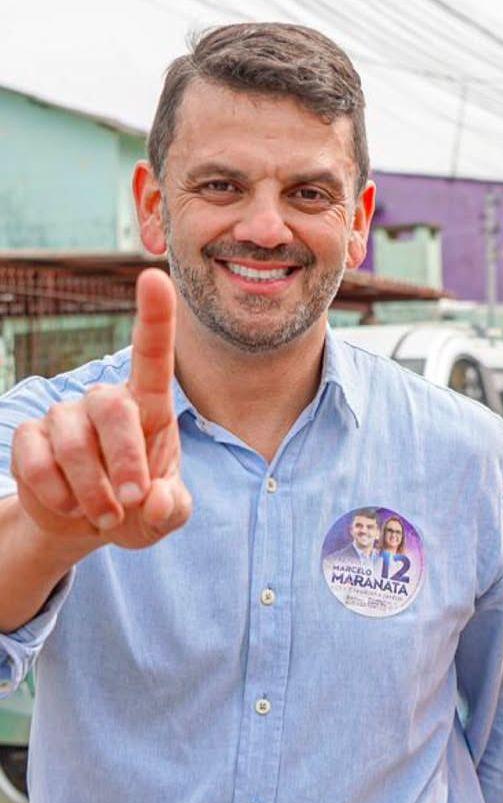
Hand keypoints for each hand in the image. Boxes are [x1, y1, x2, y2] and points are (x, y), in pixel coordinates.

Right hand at [10, 268, 190, 550]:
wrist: (91, 526)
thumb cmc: (141, 509)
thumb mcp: (167, 514)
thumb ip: (173, 508)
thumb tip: (156, 501)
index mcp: (150, 407)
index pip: (152, 356)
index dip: (154, 317)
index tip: (154, 277)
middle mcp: (105, 401)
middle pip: (113, 408)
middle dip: (126, 461)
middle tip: (134, 502)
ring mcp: (63, 415)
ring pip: (74, 443)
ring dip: (94, 490)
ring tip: (107, 516)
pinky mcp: (30, 437)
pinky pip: (38, 461)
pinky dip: (59, 494)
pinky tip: (70, 506)